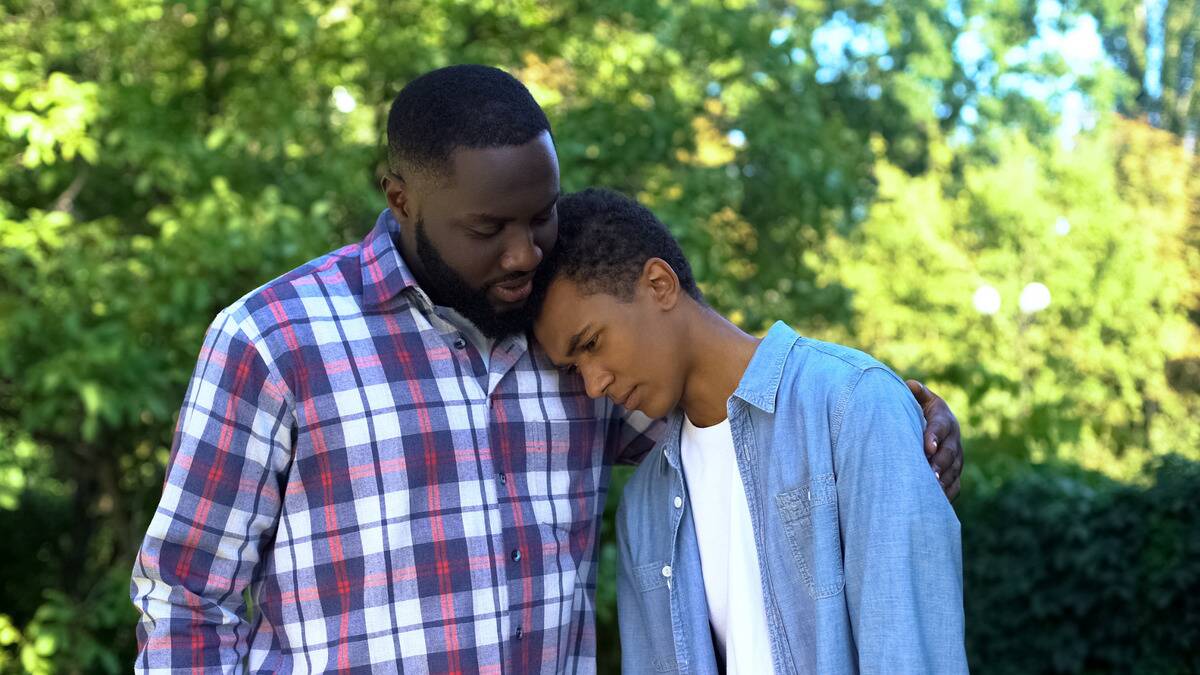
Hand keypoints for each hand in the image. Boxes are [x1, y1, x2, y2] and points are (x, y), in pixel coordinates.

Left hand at [906, 379, 962, 499]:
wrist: (936, 426)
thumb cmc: (921, 411)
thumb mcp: (921, 399)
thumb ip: (917, 393)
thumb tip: (911, 385)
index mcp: (944, 419)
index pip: (940, 428)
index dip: (934, 437)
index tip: (927, 447)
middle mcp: (954, 440)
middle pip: (949, 453)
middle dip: (940, 463)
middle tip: (930, 473)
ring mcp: (957, 458)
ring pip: (954, 471)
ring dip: (944, 480)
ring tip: (932, 489)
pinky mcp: (955, 474)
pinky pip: (955, 486)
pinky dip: (947, 494)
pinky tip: (936, 502)